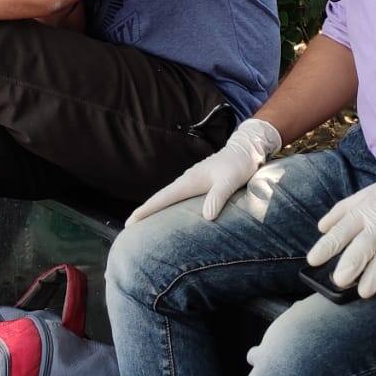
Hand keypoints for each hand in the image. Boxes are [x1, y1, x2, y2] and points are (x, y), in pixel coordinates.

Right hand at [128, 118, 282, 223]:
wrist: (246, 149)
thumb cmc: (238, 164)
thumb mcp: (230, 181)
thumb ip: (218, 197)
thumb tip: (207, 217)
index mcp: (189, 181)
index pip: (162, 198)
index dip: (146, 211)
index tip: (130, 222)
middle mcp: (186, 181)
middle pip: (160, 198)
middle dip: (144, 212)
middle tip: (129, 227)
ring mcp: (191, 181)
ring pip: (167, 197)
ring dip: (154, 209)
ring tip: (143, 222)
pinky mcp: (198, 183)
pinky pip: (177, 196)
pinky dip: (167, 205)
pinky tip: (168, 212)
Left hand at [305, 146, 375, 297]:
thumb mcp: (366, 194)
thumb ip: (342, 211)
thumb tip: (321, 227)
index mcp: (365, 210)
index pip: (342, 230)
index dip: (328, 245)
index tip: (313, 260)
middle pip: (365, 244)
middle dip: (352, 262)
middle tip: (339, 280)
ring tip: (364, 292)